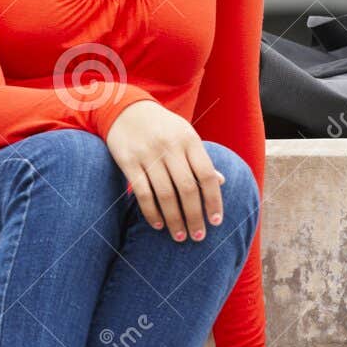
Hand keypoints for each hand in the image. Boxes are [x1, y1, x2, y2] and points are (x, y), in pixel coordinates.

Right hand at [103, 100, 223, 242]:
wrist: (125, 108)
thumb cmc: (162, 127)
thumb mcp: (185, 135)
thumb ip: (200, 158)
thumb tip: (220, 182)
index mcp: (188, 140)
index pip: (206, 175)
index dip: (214, 200)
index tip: (216, 221)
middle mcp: (169, 147)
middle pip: (187, 189)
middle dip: (194, 217)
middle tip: (198, 237)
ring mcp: (148, 154)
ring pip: (165, 194)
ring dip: (175, 219)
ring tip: (180, 237)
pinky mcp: (128, 161)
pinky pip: (142, 192)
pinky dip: (151, 211)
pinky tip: (158, 224)